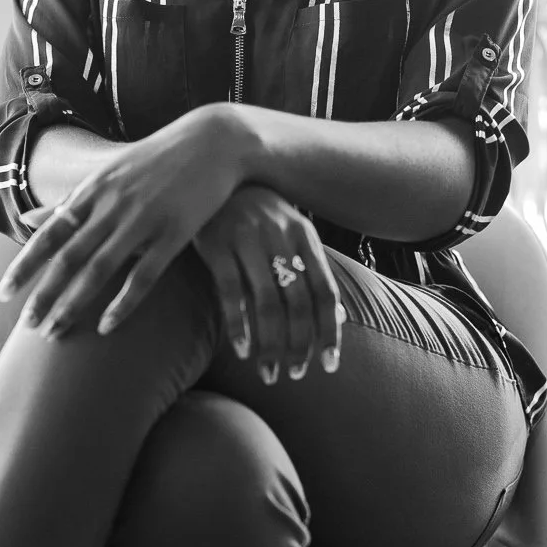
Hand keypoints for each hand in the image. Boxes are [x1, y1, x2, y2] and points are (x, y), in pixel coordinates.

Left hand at [0, 105, 245, 334]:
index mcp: (93, 192)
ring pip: (99, 270)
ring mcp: (143, 220)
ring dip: (74, 304)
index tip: (2, 294)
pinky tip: (106, 327)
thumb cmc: (155, 161)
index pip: (49, 235)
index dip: (24, 266)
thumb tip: (27, 221)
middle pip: (69, 258)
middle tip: (26, 326)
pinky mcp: (174, 233)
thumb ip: (68, 202)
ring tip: (55, 333)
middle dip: (44, 293)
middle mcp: (111, 206)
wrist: (212, 142)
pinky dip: (123, 303)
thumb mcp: (107, 174)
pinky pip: (144, 275)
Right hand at [191, 186, 344, 383]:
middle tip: (295, 374)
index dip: (329, 331)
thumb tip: (337, 317)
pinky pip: (231, 293)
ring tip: (269, 372)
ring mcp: (247, 239)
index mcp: (304, 235)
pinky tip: (243, 351)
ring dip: (270, 345)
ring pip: (267, 304)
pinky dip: (239, 326)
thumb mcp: (288, 233)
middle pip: (298, 303)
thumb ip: (311, 271)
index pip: (325, 292)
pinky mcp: (216, 245)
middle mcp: (280, 236)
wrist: (210, 171)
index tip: (328, 365)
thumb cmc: (254, 213)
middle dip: (299, 345)